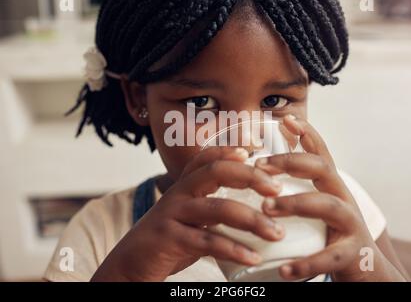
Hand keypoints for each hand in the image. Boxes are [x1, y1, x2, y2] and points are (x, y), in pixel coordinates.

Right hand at [91, 147, 284, 281]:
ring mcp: (173, 214)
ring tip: (276, 233)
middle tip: (277, 188)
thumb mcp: (189, 215)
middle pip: (215, 172)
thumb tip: (252, 206)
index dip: (230, 150)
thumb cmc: (169, 238)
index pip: (206, 157)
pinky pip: (208, 241)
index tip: (256, 150)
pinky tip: (253, 257)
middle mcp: (178, 193)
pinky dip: (234, 250)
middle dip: (250, 176)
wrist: (131, 263)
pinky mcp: (170, 238)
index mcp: (184, 185)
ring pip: (218, 209)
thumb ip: (213, 205)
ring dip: (252, 220)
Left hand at [254, 115, 405, 281]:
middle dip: (291, 161)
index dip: (306, 134)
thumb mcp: (318, 204)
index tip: (285, 119)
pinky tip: (285, 270)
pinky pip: (330, 257)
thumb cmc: (331, 232)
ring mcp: (350, 224)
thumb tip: (261, 172)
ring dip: (294, 203)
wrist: (366, 269)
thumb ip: (300, 187)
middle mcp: (343, 198)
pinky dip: (306, 264)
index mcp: (331, 186)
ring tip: (266, 207)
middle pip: (322, 168)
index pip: (320, 153)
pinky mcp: (352, 254)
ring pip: (327, 205)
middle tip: (259, 166)